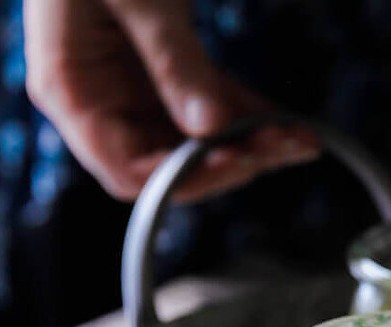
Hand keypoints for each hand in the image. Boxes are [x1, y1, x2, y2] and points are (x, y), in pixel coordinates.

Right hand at [23, 0, 318, 200]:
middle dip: (227, 162)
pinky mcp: (164, 75)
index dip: (183, 177)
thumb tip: (213, 127)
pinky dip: (247, 116)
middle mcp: (100, 103)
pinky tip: (287, 124)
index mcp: (71, 90)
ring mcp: (132, 91)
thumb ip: (173, 62)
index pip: (128, 171)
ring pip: (195, 143)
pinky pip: (208, 109)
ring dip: (248, 144)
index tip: (236, 160)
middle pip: (166, 165)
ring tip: (298, 139)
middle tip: (279, 147)